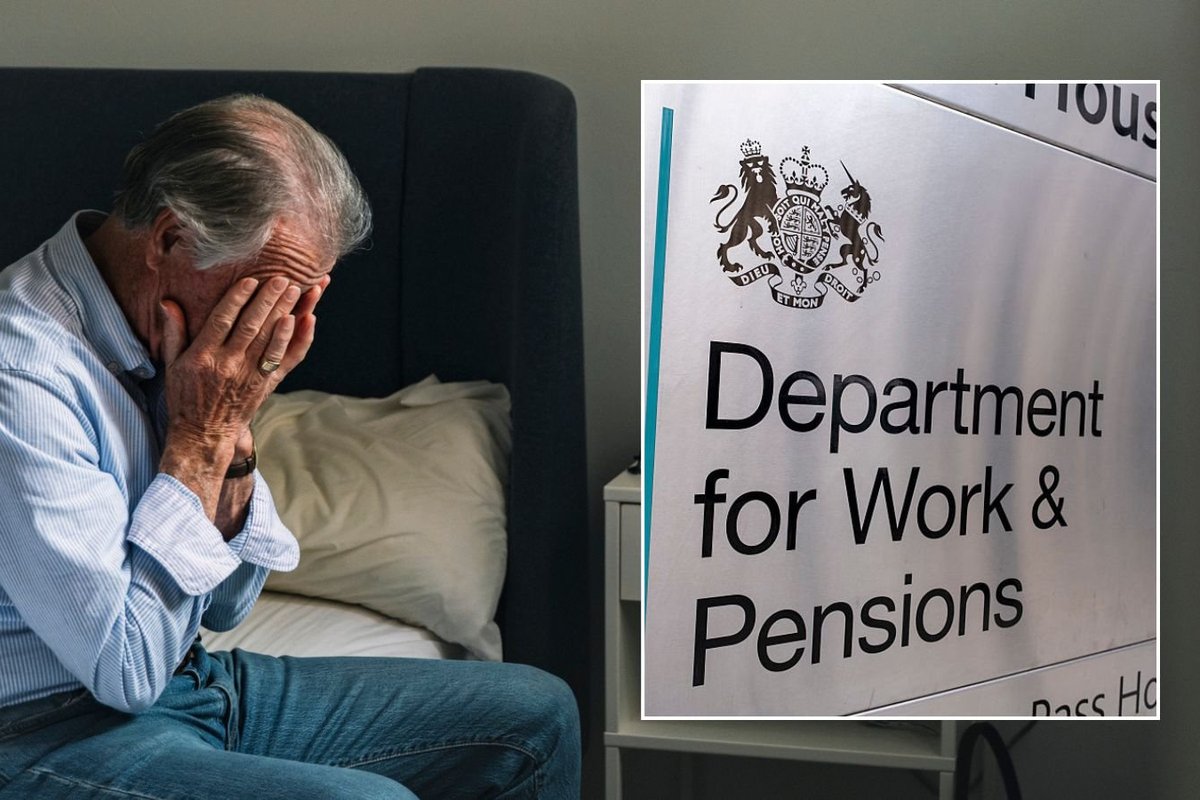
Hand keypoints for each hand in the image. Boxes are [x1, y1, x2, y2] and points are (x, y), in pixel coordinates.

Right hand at [158, 277, 316, 518]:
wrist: (203, 434)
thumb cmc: (185, 396)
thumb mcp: (172, 364)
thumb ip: (173, 332)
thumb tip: (167, 302)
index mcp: (203, 357)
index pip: (223, 321)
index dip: (238, 299)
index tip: (251, 279)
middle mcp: (228, 365)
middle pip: (252, 326)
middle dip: (269, 300)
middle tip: (283, 278)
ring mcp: (250, 376)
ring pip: (271, 339)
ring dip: (286, 312)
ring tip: (298, 290)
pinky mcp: (266, 385)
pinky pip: (284, 359)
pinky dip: (295, 339)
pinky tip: (303, 321)